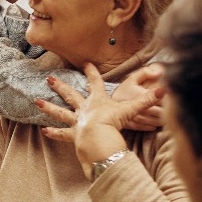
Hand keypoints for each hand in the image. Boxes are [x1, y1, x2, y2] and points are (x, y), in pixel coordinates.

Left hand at [37, 64, 154, 171]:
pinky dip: (54, 133)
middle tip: (49, 78)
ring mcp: (77, 122)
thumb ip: (148, 99)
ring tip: (36, 102)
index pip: (95, 82)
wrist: (100, 139)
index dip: (91, 72)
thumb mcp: (132, 109)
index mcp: (98, 101)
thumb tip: (165, 88)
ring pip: (60, 112)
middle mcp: (85, 109)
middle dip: (61, 86)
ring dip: (49, 107)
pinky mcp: (73, 135)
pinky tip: (43, 131)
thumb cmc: (114, 123)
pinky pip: (62, 134)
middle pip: (71, 94)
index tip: (85, 62)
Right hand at [113, 64, 166, 132]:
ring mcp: (136, 119)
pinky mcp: (134, 126)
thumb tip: (159, 73)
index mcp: (140, 96)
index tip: (169, 95)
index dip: (169, 98)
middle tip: (169, 105)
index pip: (162, 99)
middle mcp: (139, 109)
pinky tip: (154, 118)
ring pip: (157, 121)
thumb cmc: (123, 91)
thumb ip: (145, 72)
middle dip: (167, 109)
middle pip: (162, 112)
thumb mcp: (132, 79)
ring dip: (162, 118)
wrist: (105, 105)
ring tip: (163, 112)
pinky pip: (150, 127)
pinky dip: (155, 124)